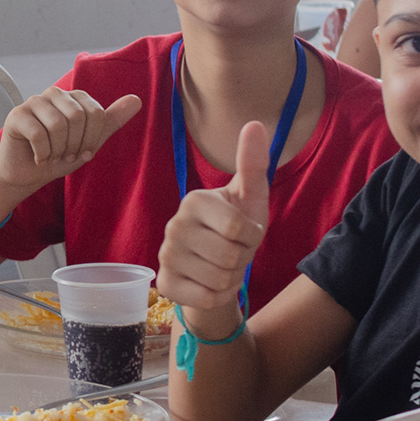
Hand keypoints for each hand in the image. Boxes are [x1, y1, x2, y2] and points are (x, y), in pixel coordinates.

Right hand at [0, 88, 142, 192]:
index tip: (82, 152)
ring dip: (57, 151)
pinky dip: (42, 154)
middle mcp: (54, 93)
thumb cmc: (60, 156)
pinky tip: (38, 158)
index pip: (96, 113)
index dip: (91, 139)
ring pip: (57, 125)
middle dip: (74, 145)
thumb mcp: (90, 141)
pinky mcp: (16, 115)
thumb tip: (137, 99)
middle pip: (77, 117)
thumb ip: (111, 121)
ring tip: (51, 156)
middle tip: (65, 156)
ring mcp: (33, 102)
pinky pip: (38, 134)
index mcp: (74, 97)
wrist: (28, 174)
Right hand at [156, 121, 269, 330]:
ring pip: (219, 280)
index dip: (252, 236)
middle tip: (233, 252)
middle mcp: (174, 225)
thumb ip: (253, 163)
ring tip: (222, 266)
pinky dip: (217, 296)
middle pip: (230, 256)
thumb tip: (254, 123)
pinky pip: (206, 298)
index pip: (239, 228)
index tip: (244, 232)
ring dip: (231, 279)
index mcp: (194, 200)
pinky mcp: (164, 283)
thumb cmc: (236, 229)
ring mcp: (165, 255)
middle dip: (242, 260)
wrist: (215, 268)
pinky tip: (209, 284)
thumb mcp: (250, 198)